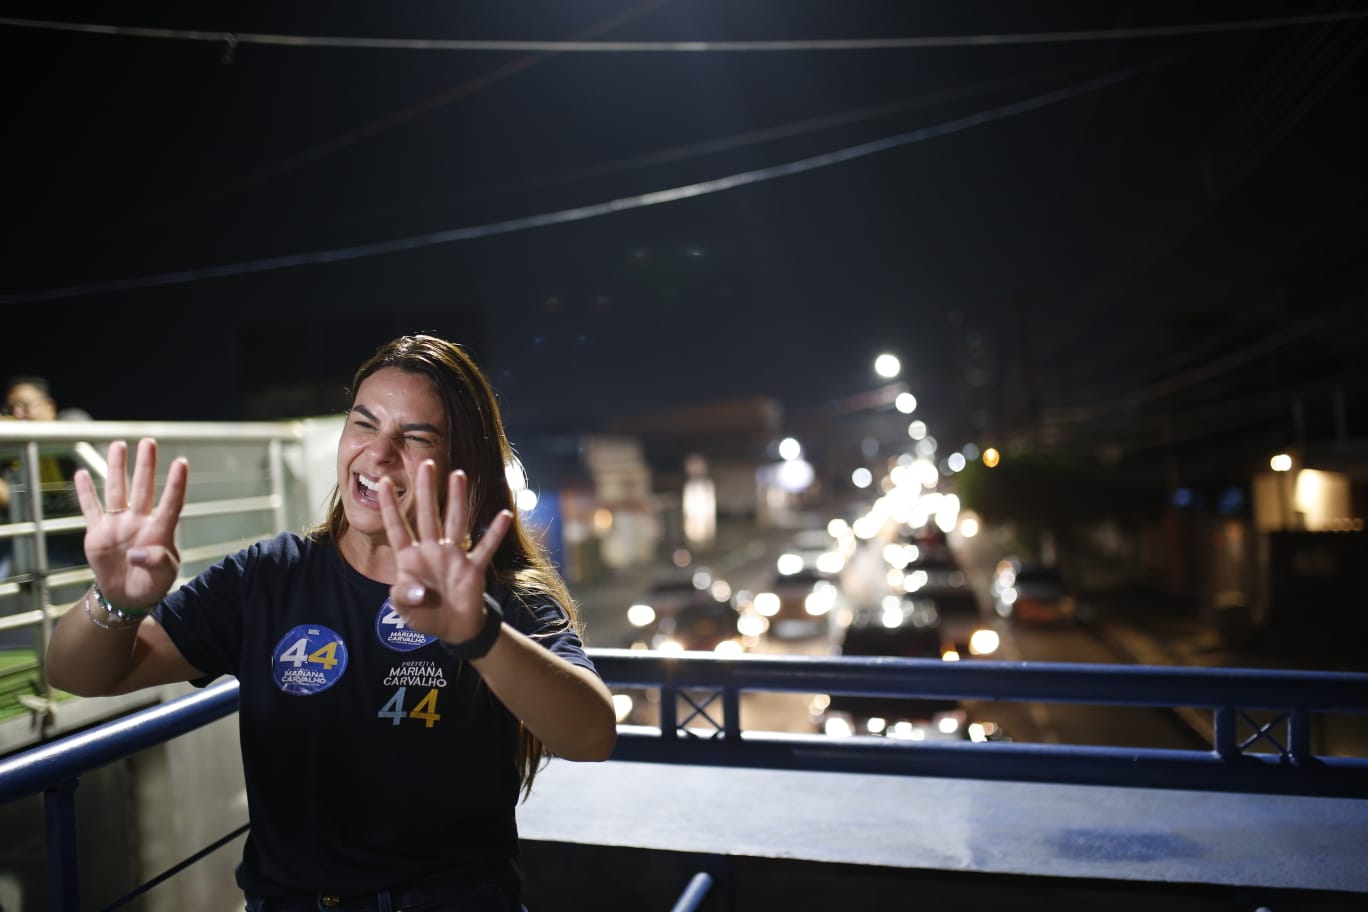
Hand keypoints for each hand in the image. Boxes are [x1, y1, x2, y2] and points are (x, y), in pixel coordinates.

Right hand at [74, 438, 187, 610]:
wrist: (127, 596)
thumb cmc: (152, 584)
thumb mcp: (162, 577)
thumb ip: (155, 563)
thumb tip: (137, 553)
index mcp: (161, 531)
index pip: (172, 503)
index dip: (176, 484)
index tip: (181, 462)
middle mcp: (140, 522)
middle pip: (143, 489)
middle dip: (145, 466)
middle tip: (148, 441)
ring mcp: (118, 525)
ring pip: (117, 492)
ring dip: (116, 469)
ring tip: (118, 445)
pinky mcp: (98, 533)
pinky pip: (91, 509)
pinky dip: (85, 493)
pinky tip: (81, 474)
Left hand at [377, 460, 511, 644]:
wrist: (452, 628)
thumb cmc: (424, 615)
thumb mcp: (404, 610)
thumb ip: (405, 598)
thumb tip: (420, 591)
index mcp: (409, 558)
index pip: (397, 528)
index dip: (390, 507)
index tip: (384, 483)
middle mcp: (432, 550)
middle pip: (427, 515)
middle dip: (426, 490)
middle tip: (427, 463)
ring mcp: (453, 557)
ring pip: (455, 521)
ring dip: (457, 499)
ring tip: (458, 475)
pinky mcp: (473, 568)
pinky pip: (485, 547)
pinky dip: (494, 533)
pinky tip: (504, 514)